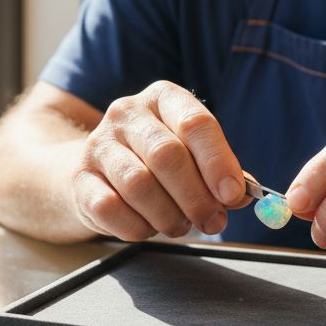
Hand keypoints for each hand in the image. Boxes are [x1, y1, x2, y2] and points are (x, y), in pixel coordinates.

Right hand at [71, 81, 248, 240]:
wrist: (97, 172)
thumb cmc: (156, 164)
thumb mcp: (192, 155)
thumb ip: (221, 172)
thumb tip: (245, 194)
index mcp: (163, 98)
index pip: (195, 123)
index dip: (218, 162)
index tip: (233, 195)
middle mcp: (127, 113)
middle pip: (167, 155)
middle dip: (196, 197)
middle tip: (213, 222)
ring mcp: (98, 143)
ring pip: (138, 184)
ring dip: (168, 215)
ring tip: (181, 226)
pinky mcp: (80, 177)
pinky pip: (110, 208)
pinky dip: (138, 227)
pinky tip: (148, 228)